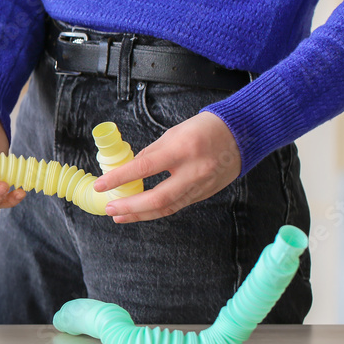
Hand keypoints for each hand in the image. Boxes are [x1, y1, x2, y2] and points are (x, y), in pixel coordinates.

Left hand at [92, 112, 241, 222]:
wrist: (242, 134)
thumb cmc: (205, 128)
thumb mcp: (173, 133)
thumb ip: (152, 153)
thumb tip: (131, 170)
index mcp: (182, 150)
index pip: (144, 168)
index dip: (119, 178)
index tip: (101, 184)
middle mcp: (193, 171)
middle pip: (157, 199)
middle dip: (130, 207)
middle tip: (110, 208)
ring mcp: (201, 186)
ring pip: (167, 208)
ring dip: (141, 214)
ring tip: (120, 215)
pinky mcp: (205, 194)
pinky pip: (177, 205)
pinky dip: (157, 210)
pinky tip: (142, 211)